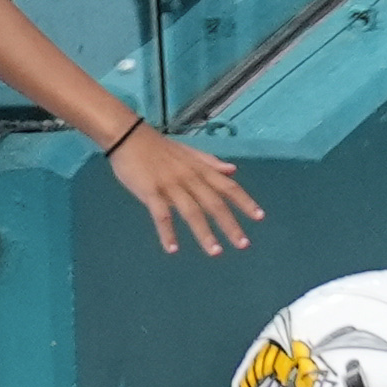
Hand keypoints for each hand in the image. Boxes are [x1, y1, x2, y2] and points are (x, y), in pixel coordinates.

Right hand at [105, 119, 265, 257]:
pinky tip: (172, 249)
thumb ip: (211, 163)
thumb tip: (233, 170)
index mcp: (200, 169)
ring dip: (204, 233)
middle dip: (230, 224)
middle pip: (214, 203)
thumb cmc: (159, 146)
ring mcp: (170, 185)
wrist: (127, 134)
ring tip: (215, 252)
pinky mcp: (150, 191)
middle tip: (243, 244)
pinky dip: (167, 232)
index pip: (228, 186)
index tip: (259, 217)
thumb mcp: (189, 152)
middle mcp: (189, 177)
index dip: (245, 201)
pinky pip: (160, 214)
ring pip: (191, 211)